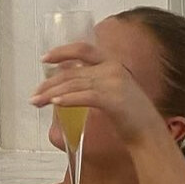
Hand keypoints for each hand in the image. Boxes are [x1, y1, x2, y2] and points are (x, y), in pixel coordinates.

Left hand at [32, 43, 167, 146]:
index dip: (61, 51)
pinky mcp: (114, 99)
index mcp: (113, 64)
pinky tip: (55, 102)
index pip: (83, 49)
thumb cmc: (129, 117)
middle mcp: (114, 69)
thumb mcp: (112, 92)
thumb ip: (94, 84)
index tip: (44, 58)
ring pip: (74, 84)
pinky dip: (67, 99)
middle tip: (34, 93)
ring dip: (51, 93)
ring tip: (37, 101)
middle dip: (49, 83)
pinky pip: (85, 96)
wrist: (149, 133)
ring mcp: (115, 83)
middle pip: (72, 72)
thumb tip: (65, 85)